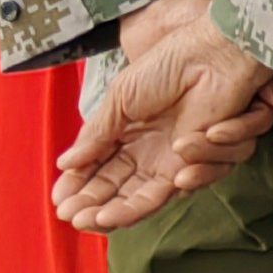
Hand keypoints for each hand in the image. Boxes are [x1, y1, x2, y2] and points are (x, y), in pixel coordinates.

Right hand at [54, 0, 272, 231]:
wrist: (212, 53)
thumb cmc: (167, 66)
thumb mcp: (121, 99)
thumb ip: (96, 134)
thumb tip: (63, 164)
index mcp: (128, 136)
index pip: (100, 171)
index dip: (80, 189)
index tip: (59, 204)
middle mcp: (151, 152)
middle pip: (121, 193)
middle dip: (96, 209)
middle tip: (74, 219)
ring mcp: (177, 158)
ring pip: (150, 198)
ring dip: (125, 211)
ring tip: (102, 218)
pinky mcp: (206, 159)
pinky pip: (189, 185)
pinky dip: (174, 187)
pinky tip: (172, 179)